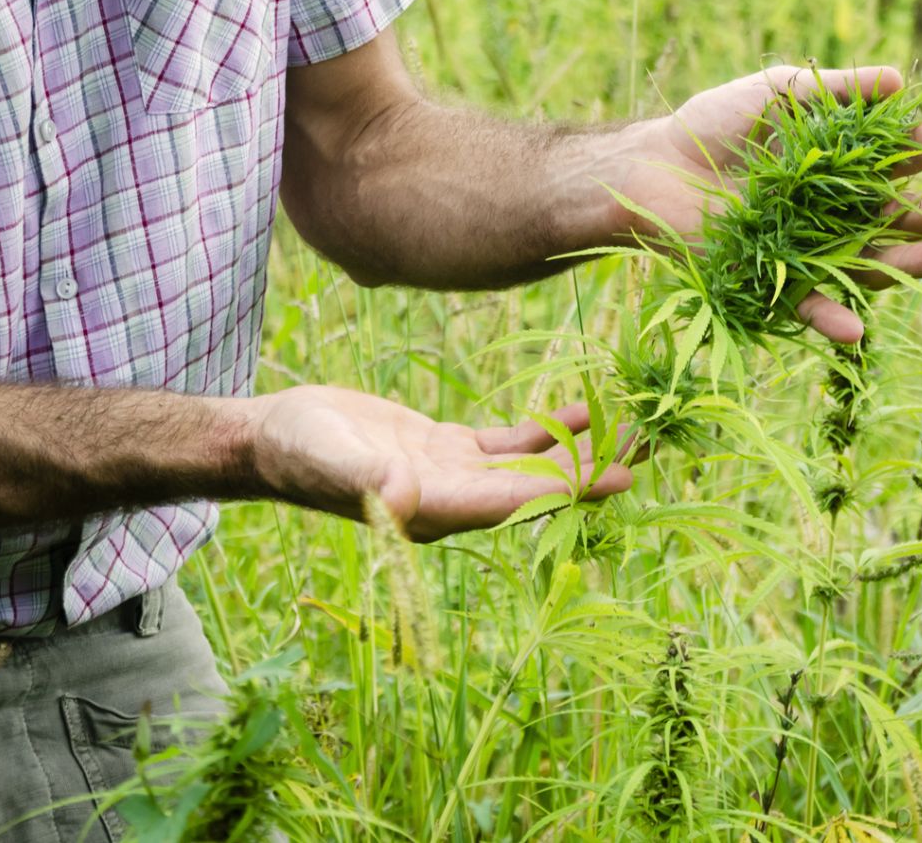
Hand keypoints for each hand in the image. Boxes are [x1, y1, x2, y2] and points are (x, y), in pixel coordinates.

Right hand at [246, 386, 632, 541]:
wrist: (272, 441)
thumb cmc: (295, 452)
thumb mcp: (327, 460)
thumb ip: (366, 480)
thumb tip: (403, 498)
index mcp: (434, 512)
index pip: (514, 503)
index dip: (567, 491)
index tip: (618, 478)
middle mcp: (454, 502)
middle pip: (537, 490)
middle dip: (592, 471)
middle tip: (650, 449)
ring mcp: (455, 477)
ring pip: (533, 467)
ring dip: (581, 450)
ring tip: (635, 430)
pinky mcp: (449, 452)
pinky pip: (512, 445)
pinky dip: (548, 431)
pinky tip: (585, 409)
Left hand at [609, 64, 921, 341]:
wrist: (649, 172)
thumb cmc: (711, 126)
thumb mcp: (777, 92)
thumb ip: (835, 90)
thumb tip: (899, 80)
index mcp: (848, 162)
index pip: (911, 151)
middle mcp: (842, 209)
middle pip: (907, 213)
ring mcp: (815, 248)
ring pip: (876, 261)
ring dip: (914, 263)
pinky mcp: (777, 282)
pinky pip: (810, 305)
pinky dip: (833, 319)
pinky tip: (856, 329)